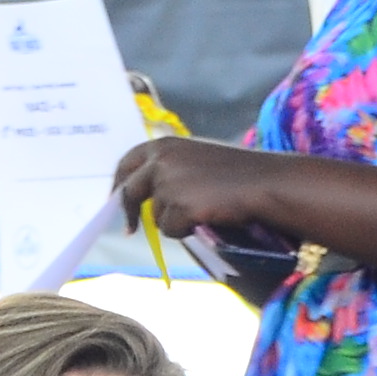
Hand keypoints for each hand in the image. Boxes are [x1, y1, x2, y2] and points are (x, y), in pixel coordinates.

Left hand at [106, 134, 271, 246]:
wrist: (262, 183)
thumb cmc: (235, 172)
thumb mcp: (196, 159)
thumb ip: (170, 168)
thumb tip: (148, 194)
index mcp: (164, 145)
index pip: (127, 162)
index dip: (118, 183)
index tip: (114, 198)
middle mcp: (160, 161)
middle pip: (130, 192)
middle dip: (128, 213)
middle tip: (130, 229)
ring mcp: (168, 184)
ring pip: (156, 216)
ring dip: (173, 220)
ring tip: (202, 210)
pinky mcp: (178, 207)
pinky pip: (171, 230)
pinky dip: (185, 230)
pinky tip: (206, 218)